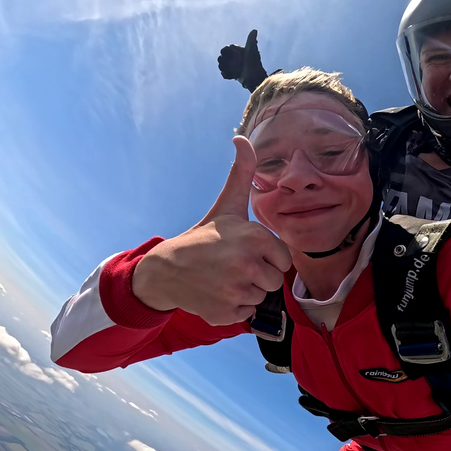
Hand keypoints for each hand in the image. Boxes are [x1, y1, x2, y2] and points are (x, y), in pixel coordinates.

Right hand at [133, 136, 291, 325]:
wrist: (166, 269)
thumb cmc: (204, 236)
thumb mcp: (227, 204)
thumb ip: (242, 172)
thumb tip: (241, 137)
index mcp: (254, 237)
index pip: (284, 260)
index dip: (268, 257)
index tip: (247, 251)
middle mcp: (247, 263)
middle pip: (275, 281)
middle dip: (259, 275)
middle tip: (235, 266)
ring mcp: (235, 290)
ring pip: (261, 297)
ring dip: (246, 291)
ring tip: (225, 278)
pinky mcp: (225, 313)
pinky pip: (246, 314)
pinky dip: (234, 308)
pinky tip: (218, 293)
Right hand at [217, 29, 269, 91]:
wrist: (255, 78)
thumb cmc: (254, 63)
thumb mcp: (252, 51)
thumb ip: (251, 41)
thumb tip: (255, 30)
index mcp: (237, 51)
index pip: (225, 49)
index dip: (227, 52)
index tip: (235, 55)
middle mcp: (234, 58)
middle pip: (220, 58)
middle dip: (224, 61)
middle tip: (232, 64)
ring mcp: (232, 67)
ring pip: (221, 66)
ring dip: (225, 68)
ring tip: (234, 70)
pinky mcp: (232, 75)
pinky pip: (223, 74)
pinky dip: (227, 75)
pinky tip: (234, 76)